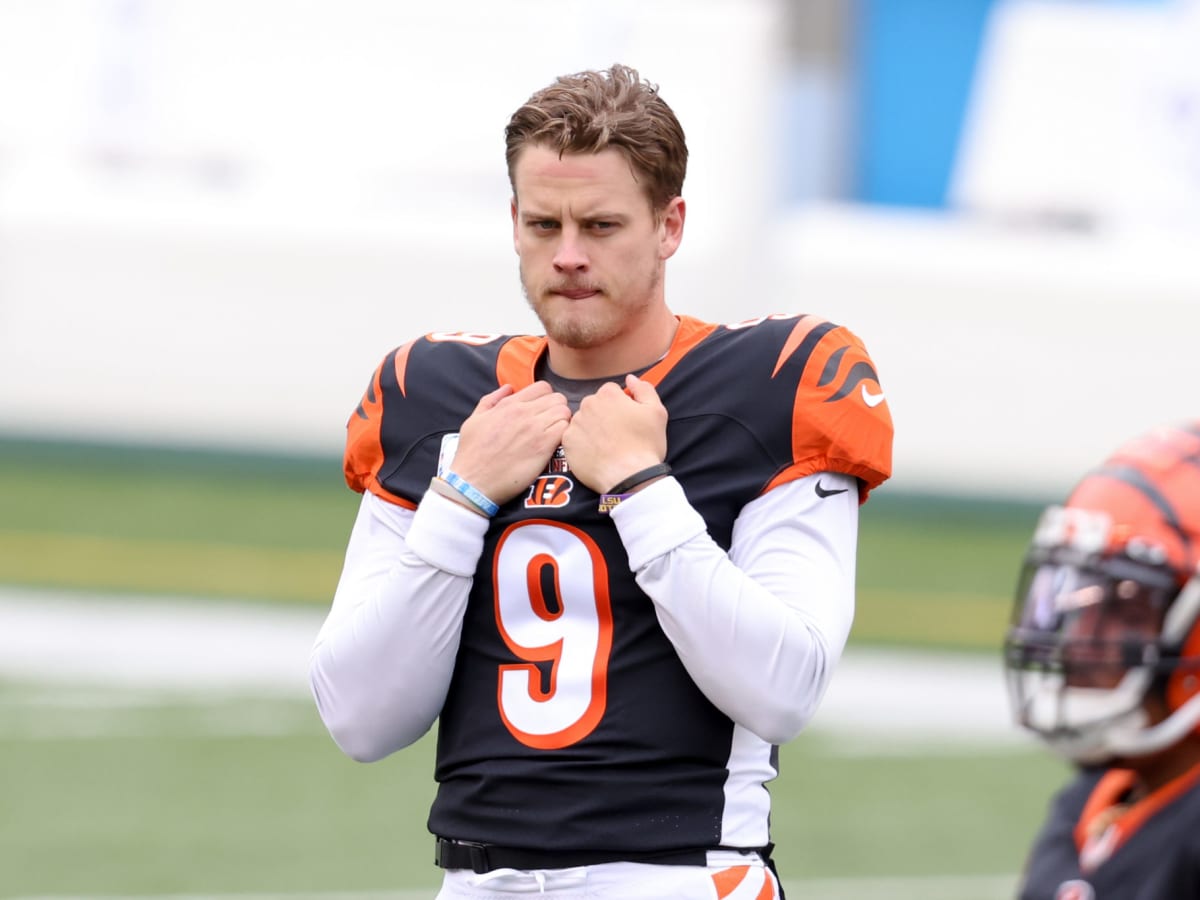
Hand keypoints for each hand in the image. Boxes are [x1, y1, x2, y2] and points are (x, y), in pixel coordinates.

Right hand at [450, 382, 570, 504]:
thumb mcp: (474, 420)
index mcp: (509, 404)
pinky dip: (565, 436)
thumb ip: (491, 400)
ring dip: (563, 423)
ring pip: (565, 412)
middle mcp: (524, 413)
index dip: (547, 398)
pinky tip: (556, 447)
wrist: (473, 482)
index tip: (543, 412)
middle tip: (552, 425)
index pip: (543, 387)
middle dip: (558, 410)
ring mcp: (535, 428)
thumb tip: (508, 388)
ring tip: (555, 436)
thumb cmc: (471, 454)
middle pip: (558, 398)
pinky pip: (566, 430)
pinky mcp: (543, 446)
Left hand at [561, 374, 667, 492]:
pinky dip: (582, 444)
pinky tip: (595, 454)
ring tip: (606, 446)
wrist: (629, 477)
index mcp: (608, 394)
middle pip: (594, 404)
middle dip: (603, 415)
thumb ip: (644, 389)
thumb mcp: (657, 412)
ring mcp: (575, 424)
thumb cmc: (646, 445)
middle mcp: (587, 404)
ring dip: (592, 429)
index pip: (610, 391)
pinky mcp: (567, 443)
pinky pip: (573, 438)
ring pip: (583, 421)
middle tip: (617, 435)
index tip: (626, 421)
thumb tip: (630, 378)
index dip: (620, 405)